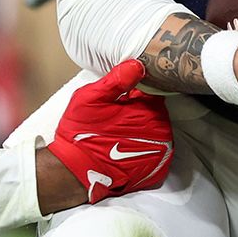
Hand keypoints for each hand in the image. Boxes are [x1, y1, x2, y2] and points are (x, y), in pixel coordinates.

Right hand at [44, 60, 173, 205]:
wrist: (76, 172)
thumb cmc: (81, 133)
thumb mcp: (91, 98)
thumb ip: (116, 80)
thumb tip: (136, 64)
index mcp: (149, 111)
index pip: (153, 93)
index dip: (137, 93)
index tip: (124, 97)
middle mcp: (162, 133)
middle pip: (156, 114)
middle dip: (139, 113)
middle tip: (116, 118)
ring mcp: (161, 154)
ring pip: (156, 133)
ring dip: (142, 131)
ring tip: (119, 135)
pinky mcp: (157, 172)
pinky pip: (156, 153)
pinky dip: (144, 150)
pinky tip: (126, 149)